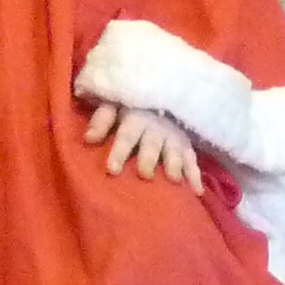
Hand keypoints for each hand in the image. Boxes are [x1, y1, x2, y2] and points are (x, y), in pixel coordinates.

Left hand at [83, 103, 203, 188]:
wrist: (163, 93)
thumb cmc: (131, 104)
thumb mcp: (113, 104)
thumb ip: (102, 120)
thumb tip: (88, 138)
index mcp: (135, 117)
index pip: (126, 135)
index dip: (119, 151)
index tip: (112, 169)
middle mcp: (156, 128)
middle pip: (152, 144)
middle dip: (148, 159)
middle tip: (145, 175)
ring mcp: (174, 137)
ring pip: (175, 151)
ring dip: (175, 164)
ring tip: (174, 180)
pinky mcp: (187, 146)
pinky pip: (193, 160)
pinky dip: (196, 176)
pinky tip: (196, 192)